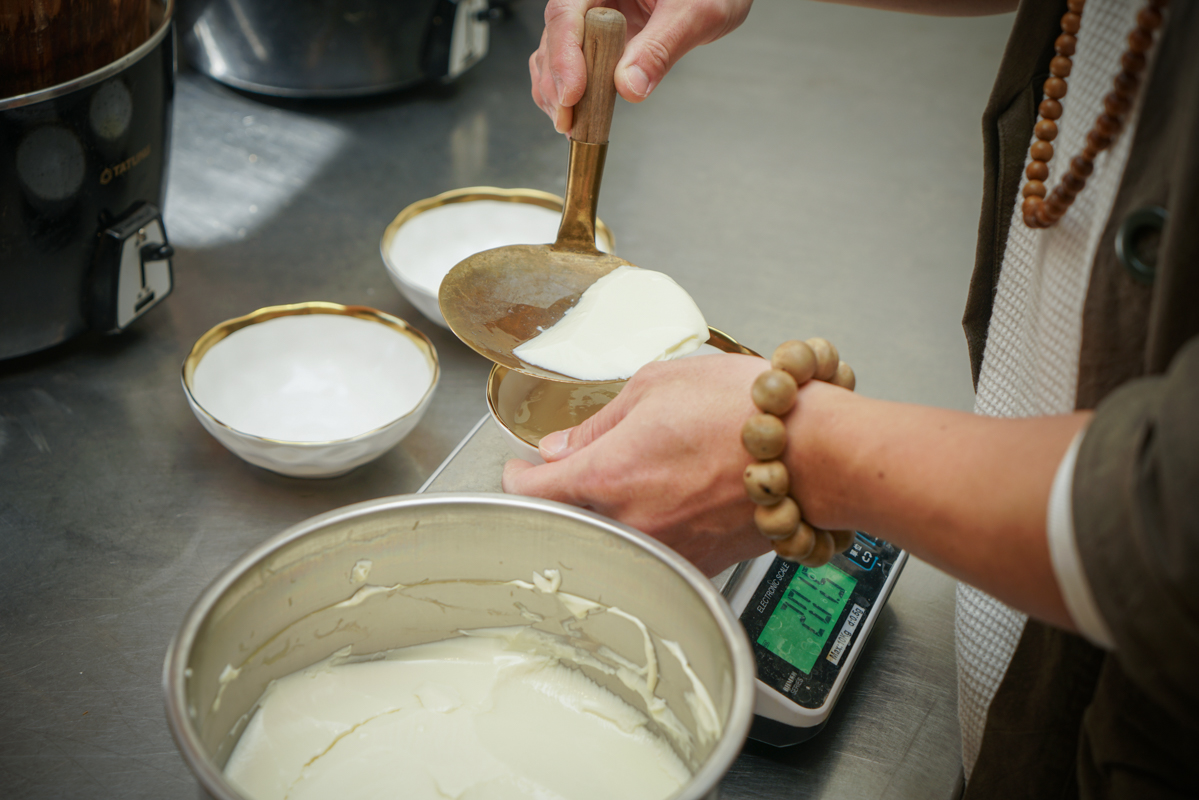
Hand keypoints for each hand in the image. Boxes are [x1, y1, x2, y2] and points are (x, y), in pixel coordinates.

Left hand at [502, 354, 770, 575]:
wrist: (814, 453)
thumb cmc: (743, 411)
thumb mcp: (657, 386)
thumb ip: (599, 422)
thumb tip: (560, 448)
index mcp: (606, 476)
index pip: (531, 492)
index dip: (517, 477)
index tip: (520, 469)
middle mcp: (630, 524)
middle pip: (571, 517)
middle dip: (571, 491)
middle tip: (589, 461)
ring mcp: (666, 551)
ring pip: (615, 536)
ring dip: (615, 509)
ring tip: (647, 472)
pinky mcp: (700, 565)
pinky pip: (658, 549)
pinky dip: (654, 526)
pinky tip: (677, 494)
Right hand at [530, 0, 753, 133]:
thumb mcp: (696, 13)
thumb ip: (662, 47)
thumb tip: (629, 86)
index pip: (566, 11)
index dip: (563, 56)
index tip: (572, 94)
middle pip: (555, 36)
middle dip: (556, 82)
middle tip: (569, 122)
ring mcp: (593, 16)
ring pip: (555, 52)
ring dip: (557, 92)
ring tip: (572, 126)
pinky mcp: (599, 39)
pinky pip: (573, 64)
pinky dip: (571, 93)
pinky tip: (579, 116)